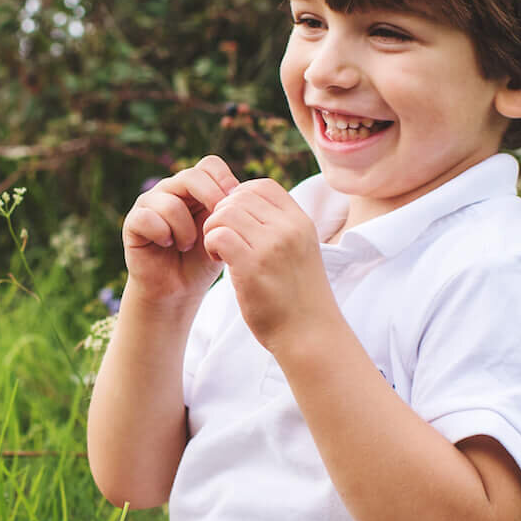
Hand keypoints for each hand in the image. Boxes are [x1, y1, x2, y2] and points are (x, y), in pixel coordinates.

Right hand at [120, 156, 240, 305]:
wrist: (178, 288)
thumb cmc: (201, 260)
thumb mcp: (222, 233)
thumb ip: (228, 210)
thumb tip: (240, 191)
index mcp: (195, 188)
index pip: (210, 165)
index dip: (224, 181)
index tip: (235, 206)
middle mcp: (171, 189)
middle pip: (191, 177)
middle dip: (210, 200)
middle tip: (216, 226)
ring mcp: (149, 203)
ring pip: (170, 203)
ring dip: (185, 230)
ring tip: (186, 245)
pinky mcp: (133, 221)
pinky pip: (147, 218)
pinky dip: (162, 234)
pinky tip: (167, 245)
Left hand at [201, 179, 332, 351]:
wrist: (310, 335)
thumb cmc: (299, 297)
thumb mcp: (299, 251)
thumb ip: (278, 227)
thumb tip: (242, 205)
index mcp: (301, 221)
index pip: (262, 185)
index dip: (240, 197)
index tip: (236, 223)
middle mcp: (289, 228)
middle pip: (239, 196)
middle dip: (222, 214)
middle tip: (224, 240)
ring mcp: (272, 246)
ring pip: (225, 213)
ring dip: (213, 230)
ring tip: (221, 251)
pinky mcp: (253, 267)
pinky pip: (218, 236)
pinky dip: (211, 245)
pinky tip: (219, 260)